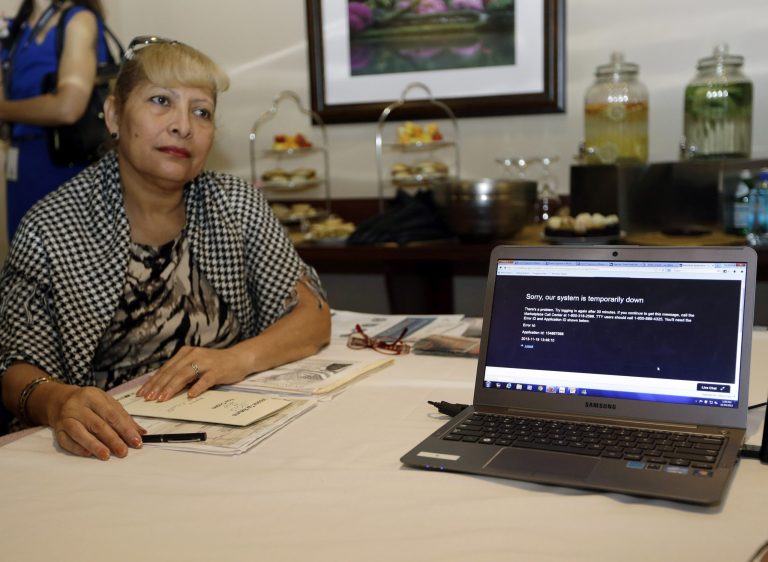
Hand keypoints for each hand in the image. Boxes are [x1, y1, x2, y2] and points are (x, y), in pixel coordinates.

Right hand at [48, 385, 145, 460]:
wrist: (60, 400)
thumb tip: (141, 432)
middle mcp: (77, 406)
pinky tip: (88, 454)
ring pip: (80, 433)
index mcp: (92, 396)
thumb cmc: (89, 403)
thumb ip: (123, 417)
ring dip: (94, 445)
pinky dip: (77, 448)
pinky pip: (66, 441)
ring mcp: (65, 418)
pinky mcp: (57, 430)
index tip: (136, 441)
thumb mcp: (107, 403)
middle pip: (97, 425)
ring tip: (107, 455)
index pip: (112, 415)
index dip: (125, 429)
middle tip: (124, 451)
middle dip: (112, 440)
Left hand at [136, 346, 251, 401]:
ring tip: (162, 398)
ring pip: (184, 375)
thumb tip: (161, 387)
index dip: (153, 381)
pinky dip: (197, 388)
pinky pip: (205, 380)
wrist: (238, 358)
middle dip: (158, 386)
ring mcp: (206, 363)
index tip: (143, 393)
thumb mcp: (195, 365)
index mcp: (186, 353)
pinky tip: (190, 396)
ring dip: (172, 387)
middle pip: (172, 372)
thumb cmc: (215, 364)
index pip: (166, 368)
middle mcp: (193, 355)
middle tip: (148, 398)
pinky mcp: (217, 371)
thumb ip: (181, 373)